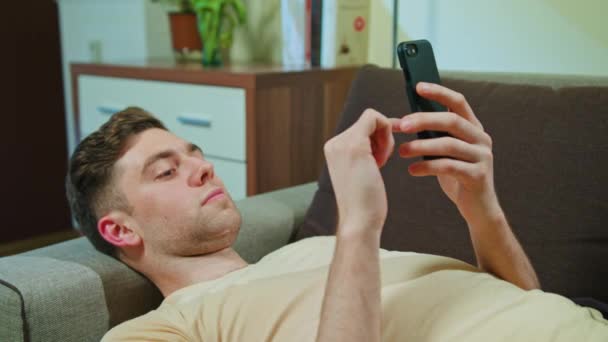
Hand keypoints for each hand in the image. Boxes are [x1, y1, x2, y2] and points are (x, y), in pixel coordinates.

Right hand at [324, 109, 396, 236]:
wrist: (359, 221)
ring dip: (385, 138)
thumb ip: (364, 152)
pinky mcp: (354, 145)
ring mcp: (342, 143)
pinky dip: (387, 136)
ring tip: (381, 163)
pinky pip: (376, 119)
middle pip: (367, 120)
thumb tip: (381, 133)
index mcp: (333, 149)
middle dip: (382, 137)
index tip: (385, 152)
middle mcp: (334, 143)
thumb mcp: (361, 171)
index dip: (378, 135)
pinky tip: (382, 160)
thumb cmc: (365, 203)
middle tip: (382, 161)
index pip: (361, 127)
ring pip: (372, 118)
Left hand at [396, 82, 502, 224]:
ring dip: (421, 146)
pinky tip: (412, 170)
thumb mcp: (445, 152)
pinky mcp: (478, 175)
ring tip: (401, 151)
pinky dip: (427, 167)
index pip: (458, 102)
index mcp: (473, 128)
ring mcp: (482, 157)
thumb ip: (432, 135)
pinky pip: (448, 166)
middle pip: (451, 121)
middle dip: (424, 120)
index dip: (439, 92)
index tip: (418, 86)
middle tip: (401, 125)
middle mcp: (481, 139)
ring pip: (449, 144)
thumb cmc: (457, 176)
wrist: (478, 208)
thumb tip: (402, 121)